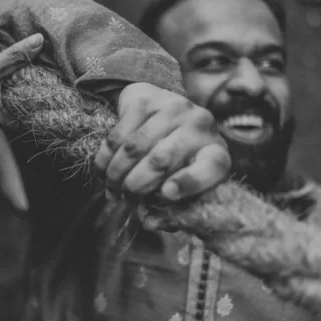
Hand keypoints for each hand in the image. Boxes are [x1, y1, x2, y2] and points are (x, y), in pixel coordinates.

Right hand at [0, 35, 44, 126]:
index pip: (26, 117)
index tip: (58, 92)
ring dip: (17, 84)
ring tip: (35, 68)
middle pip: (17, 107)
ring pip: (6, 97)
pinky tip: (11, 66)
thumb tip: (39, 42)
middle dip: (31, 92)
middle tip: (50, 75)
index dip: (42, 106)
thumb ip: (14, 57)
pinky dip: (5, 80)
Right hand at [95, 83, 229, 202]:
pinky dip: (107, 155)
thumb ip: (170, 208)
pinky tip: (103, 167)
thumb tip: (149, 222)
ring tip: (111, 185)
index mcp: (216, 152)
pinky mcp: (148, 98)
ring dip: (117, 172)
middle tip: (124, 198)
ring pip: (135, 147)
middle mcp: (201, 125)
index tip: (165, 194)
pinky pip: (120, 131)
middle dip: (135, 186)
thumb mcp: (184, 184)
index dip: (187, 182)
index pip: (210, 168)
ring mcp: (174, 107)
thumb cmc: (177, 158)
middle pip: (161, 160)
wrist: (165, 108)